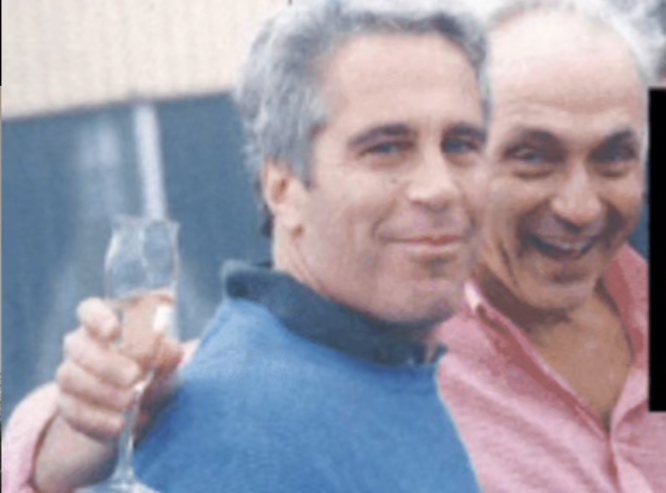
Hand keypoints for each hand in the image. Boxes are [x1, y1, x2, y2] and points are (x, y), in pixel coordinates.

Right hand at [33, 298, 183, 492]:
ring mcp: (70, 377)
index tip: (115, 330)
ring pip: (70, 378)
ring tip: (131, 401)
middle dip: (105, 362)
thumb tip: (163, 343)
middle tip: (134, 376)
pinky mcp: (69, 407)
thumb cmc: (155, 370)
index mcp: (103, 326)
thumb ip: (165, 349)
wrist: (143, 409)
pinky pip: (73, 412)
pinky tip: (119, 425)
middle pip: (77, 345)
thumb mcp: (166, 359)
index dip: (97, 317)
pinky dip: (97, 420)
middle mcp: (80, 347)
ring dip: (101, 391)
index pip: (89, 310)